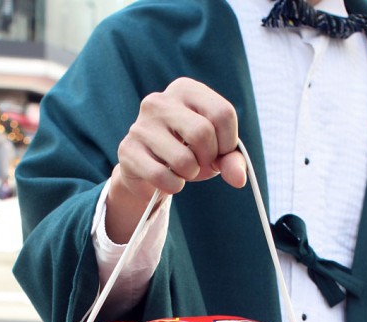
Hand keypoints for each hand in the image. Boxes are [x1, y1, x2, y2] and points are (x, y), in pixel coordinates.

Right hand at [106, 78, 246, 242]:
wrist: (149, 172)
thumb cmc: (187, 153)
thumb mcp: (215, 152)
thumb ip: (232, 160)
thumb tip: (239, 179)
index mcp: (185, 89)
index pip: (223, 114)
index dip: (228, 143)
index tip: (218, 152)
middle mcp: (159, 101)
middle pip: (203, 134)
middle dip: (209, 159)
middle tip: (200, 163)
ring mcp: (140, 125)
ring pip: (184, 160)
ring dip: (190, 174)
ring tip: (182, 170)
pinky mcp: (128, 150)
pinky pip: (162, 177)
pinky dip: (173, 186)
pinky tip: (168, 180)